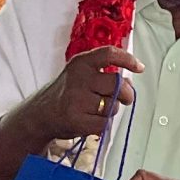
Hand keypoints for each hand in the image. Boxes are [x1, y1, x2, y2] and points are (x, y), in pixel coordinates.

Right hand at [21, 46, 141, 143]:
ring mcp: (76, 99)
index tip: (139, 67)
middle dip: (126, 94)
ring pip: (112, 106)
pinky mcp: (76, 119)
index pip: (109, 54)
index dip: (127, 60)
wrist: (40, 114)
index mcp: (81, 63)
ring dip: (110, 111)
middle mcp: (78, 78)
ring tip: (96, 110)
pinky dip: (102, 125)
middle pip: (117, 84)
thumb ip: (104, 74)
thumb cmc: (66, 93)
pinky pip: (104, 123)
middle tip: (125, 98)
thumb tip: (129, 82)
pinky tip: (90, 120)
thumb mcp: (81, 75)